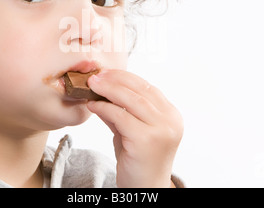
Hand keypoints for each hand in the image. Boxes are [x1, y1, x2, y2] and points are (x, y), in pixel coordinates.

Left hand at [87, 69, 183, 187]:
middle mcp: (171, 120)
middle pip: (140, 90)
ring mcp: (161, 130)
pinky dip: (104, 108)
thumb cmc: (138, 161)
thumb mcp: (132, 130)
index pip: (147, 87)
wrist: (145, 190)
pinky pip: (121, 116)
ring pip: (131, 100)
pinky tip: (92, 106)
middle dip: (115, 80)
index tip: (106, 73)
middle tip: (95, 77)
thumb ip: (122, 110)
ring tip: (91, 86)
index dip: (125, 77)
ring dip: (108, 90)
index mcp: (171, 115)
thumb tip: (102, 89)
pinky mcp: (146, 140)